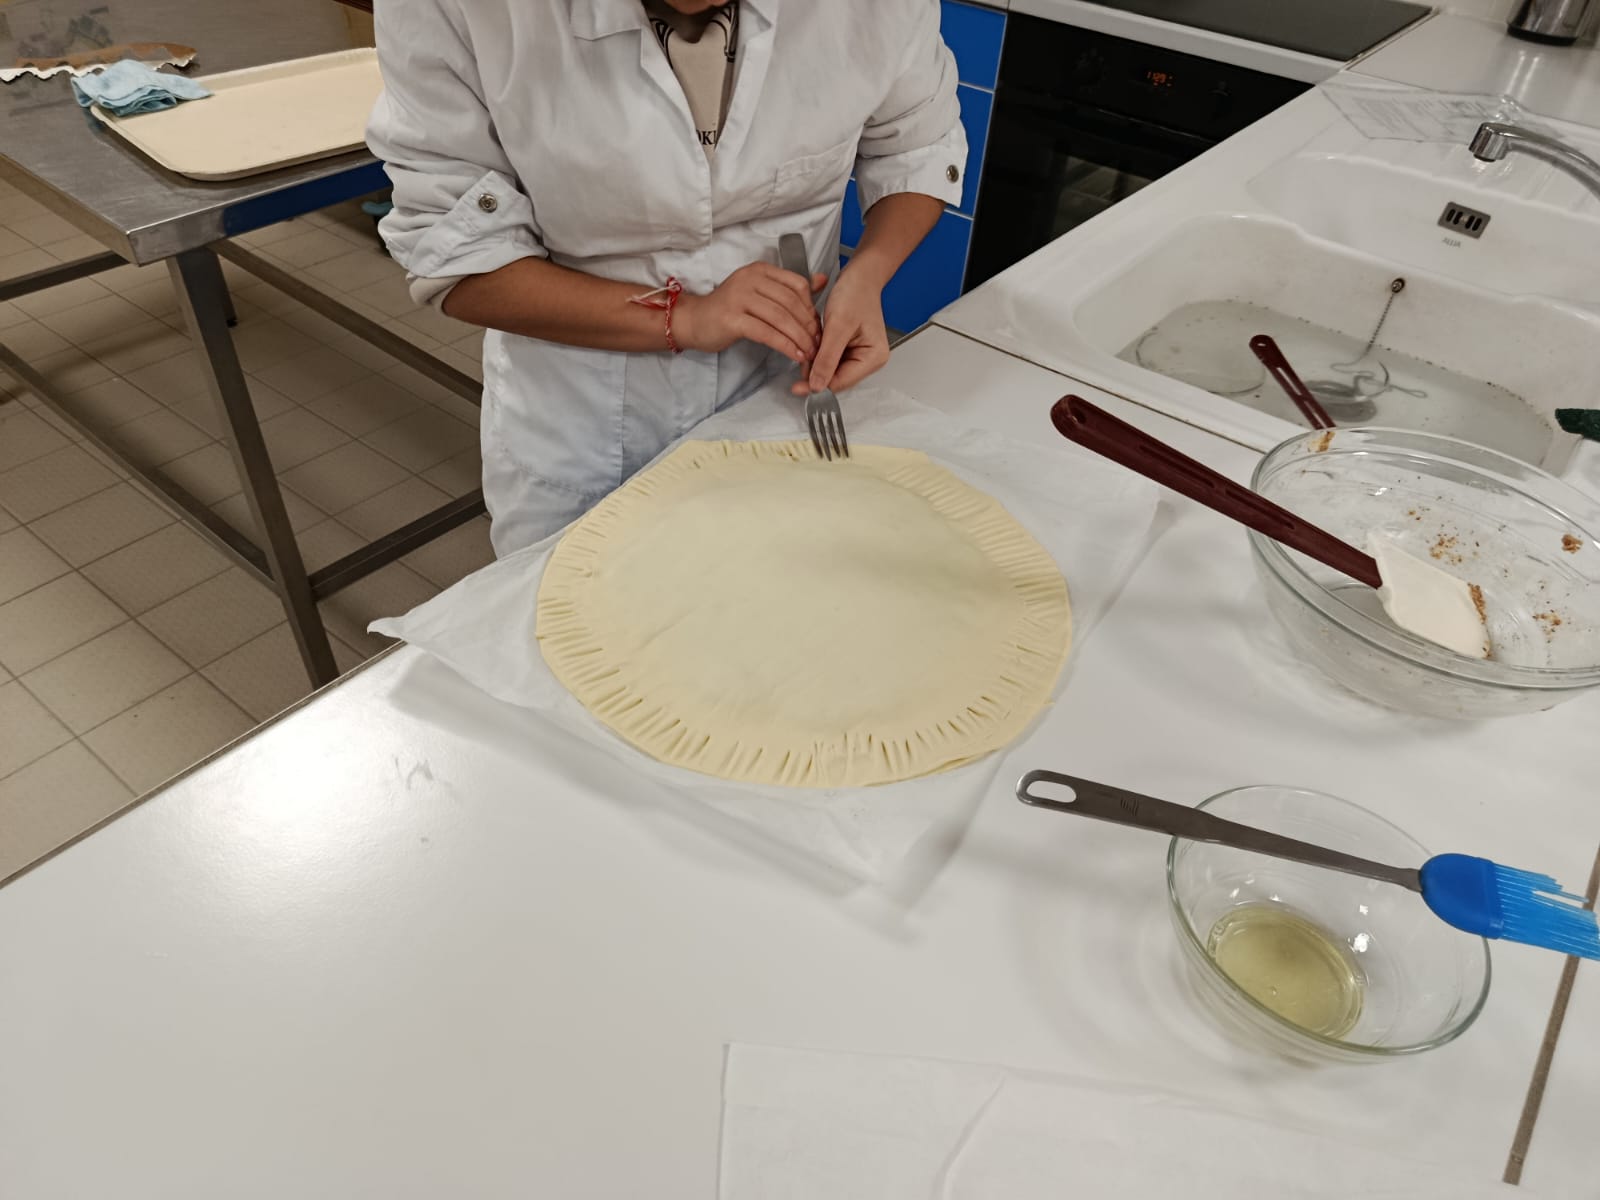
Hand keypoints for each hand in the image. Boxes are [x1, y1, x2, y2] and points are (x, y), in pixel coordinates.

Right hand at [675, 262, 826, 362]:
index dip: (812, 306)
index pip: (797, 284)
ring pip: (781, 318)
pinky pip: (767, 333)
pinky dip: (785, 346)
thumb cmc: (729, 310)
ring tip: (810, 353)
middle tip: (818, 343)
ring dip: (800, 338)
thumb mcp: (760, 293)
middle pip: (791, 302)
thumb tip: (823, 280)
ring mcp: (740, 297)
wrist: (694, 321)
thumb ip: (789, 288)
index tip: (818, 325)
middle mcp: (750, 279)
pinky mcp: (732, 319)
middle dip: (809, 326)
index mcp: (760, 270)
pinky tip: (795, 355)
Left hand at [797, 265, 887, 395]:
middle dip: (816, 370)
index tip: (797, 387)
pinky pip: (828, 358)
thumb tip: (817, 386)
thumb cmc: (856, 293)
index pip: (842, 382)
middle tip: (801, 356)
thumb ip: (827, 358)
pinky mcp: (848, 348)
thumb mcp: (838, 326)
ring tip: (810, 343)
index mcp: (873, 357)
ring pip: (829, 369)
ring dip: (816, 360)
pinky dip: (818, 352)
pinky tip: (814, 340)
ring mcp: (858, 354)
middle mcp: (868, 359)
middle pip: (836, 378)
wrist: (860, 275)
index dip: (818, 385)